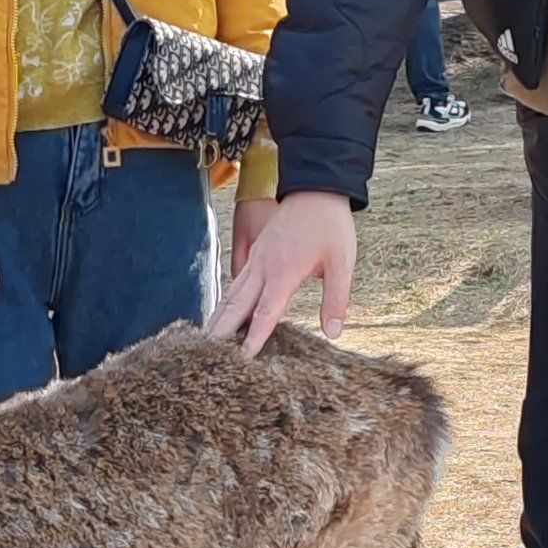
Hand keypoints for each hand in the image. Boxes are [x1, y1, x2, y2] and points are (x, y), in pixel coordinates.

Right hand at [208, 190, 356, 355]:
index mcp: (284, 272)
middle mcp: (264, 267)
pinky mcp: (256, 254)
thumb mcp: (342, 262)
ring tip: (205, 339)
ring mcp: (256, 259)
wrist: (315, 188)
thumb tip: (333, 333)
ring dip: (219, 317)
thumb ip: (336, 299)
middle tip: (206, 355)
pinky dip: (226, 301)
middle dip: (222, 331)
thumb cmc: (330, 226)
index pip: (265, 312)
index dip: (254, 338)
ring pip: (232, 294)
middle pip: (237, 306)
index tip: (243, 359)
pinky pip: (236, 282)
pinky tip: (222, 313)